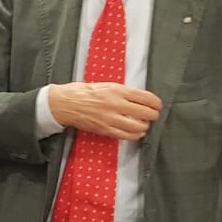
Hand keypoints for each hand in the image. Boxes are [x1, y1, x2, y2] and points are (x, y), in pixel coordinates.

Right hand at [47, 82, 161, 140]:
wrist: (64, 104)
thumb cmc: (81, 92)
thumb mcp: (104, 85)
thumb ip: (121, 92)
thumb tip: (138, 98)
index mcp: (116, 90)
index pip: (145, 97)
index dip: (156, 103)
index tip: (157, 105)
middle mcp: (115, 104)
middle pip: (145, 113)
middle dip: (153, 115)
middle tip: (153, 115)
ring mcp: (110, 119)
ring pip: (138, 127)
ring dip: (144, 126)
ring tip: (144, 124)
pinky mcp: (105, 129)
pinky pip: (126, 136)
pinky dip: (134, 135)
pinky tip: (135, 132)